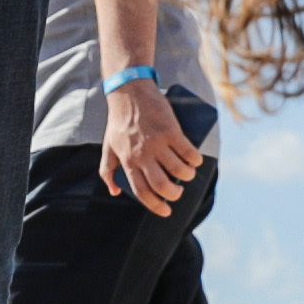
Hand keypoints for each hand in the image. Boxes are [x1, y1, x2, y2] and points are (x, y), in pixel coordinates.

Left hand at [98, 80, 203, 210]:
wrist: (129, 92)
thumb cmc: (119, 121)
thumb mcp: (107, 147)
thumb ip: (107, 170)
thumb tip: (114, 192)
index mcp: (128, 161)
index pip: (142, 191)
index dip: (155, 206)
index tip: (166, 211)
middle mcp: (142, 154)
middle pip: (161, 185)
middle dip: (174, 195)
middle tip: (178, 192)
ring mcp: (157, 143)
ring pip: (178, 170)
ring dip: (187, 176)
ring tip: (188, 174)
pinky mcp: (171, 130)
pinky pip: (188, 151)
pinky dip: (195, 160)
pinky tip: (196, 161)